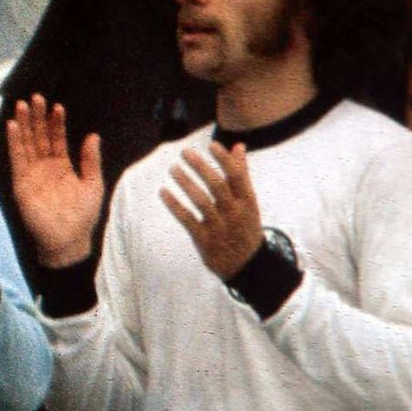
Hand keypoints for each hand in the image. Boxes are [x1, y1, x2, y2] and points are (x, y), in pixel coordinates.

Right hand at [5, 95, 104, 268]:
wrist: (68, 240)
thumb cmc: (82, 216)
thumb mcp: (93, 185)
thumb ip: (91, 160)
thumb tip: (94, 136)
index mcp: (62, 166)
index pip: (57, 138)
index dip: (56, 123)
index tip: (56, 106)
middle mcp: (45, 166)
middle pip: (39, 136)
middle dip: (37, 117)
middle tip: (35, 98)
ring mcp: (32, 173)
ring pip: (27, 143)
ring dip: (24, 124)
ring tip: (22, 105)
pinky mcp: (21, 182)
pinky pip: (17, 158)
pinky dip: (15, 142)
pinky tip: (13, 127)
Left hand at [161, 144, 263, 279]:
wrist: (248, 266)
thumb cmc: (244, 225)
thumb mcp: (248, 202)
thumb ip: (241, 173)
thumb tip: (238, 145)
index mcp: (247, 201)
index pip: (237, 177)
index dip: (224, 160)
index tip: (211, 144)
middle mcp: (235, 213)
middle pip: (217, 186)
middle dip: (201, 167)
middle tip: (184, 152)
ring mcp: (220, 227)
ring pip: (201, 202)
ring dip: (185, 183)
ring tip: (172, 168)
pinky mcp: (204, 240)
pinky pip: (187, 219)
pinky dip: (174, 205)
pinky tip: (163, 191)